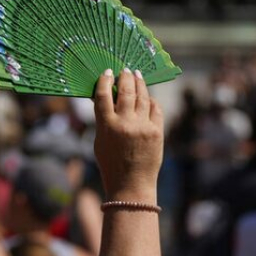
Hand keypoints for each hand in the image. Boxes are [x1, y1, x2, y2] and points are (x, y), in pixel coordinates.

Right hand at [92, 69, 163, 200]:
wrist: (131, 185)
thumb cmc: (111, 164)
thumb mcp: (99, 142)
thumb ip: (103, 120)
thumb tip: (107, 98)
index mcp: (106, 126)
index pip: (103, 95)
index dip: (104, 81)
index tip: (107, 73)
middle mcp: (124, 123)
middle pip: (125, 90)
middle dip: (125, 77)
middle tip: (125, 70)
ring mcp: (142, 126)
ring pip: (142, 96)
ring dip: (139, 83)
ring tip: (137, 76)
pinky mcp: (157, 131)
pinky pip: (155, 108)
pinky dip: (151, 100)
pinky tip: (148, 97)